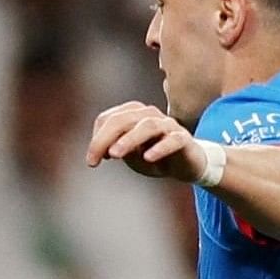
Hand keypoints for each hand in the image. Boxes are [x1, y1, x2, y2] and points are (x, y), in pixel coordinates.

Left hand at [86, 100, 206, 181]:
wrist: (186, 164)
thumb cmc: (153, 155)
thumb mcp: (130, 155)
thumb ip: (116, 149)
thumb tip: (102, 150)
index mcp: (133, 114)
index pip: (108, 120)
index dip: (97, 139)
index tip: (93, 162)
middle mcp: (149, 114)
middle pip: (123, 120)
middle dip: (105, 139)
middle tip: (94, 160)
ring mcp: (168, 125)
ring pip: (147, 126)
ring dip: (129, 139)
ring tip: (115, 154)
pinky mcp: (184, 139)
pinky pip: (173, 140)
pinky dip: (160, 147)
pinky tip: (148, 158)